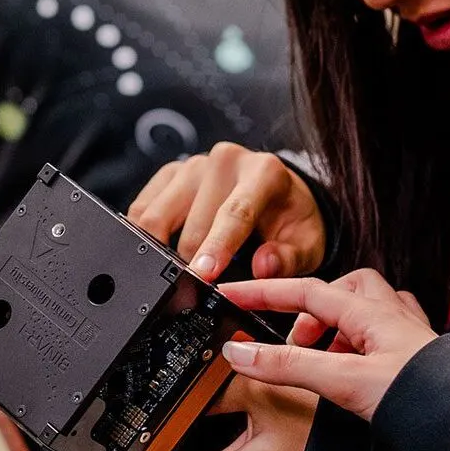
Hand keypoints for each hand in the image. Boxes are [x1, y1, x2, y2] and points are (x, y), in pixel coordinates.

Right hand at [127, 143, 324, 280]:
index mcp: (264, 172)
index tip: (202, 274)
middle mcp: (226, 161)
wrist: (280, 194)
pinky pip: (142, 208)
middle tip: (195, 289)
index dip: (216, 247)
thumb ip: (288, 258)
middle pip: (194, 223)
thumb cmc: (290, 219)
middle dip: (192, 262)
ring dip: (162, 249)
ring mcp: (193, 165)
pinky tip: (158, 249)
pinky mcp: (170, 173)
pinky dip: (144, 235)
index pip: (235, 212)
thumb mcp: (306, 244)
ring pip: (158, 216)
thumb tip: (264, 266)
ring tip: (175, 272)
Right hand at [218, 269, 438, 420]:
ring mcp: (411, 339)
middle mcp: (394, 318)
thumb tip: (241, 353)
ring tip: (322, 360)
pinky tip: (357, 371)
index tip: (231, 295)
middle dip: (310, 309)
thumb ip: (290, 367)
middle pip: (342, 290)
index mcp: (372, 313)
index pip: (304, 290)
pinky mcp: (420, 363)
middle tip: (293, 342)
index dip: (263, 292)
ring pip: (367, 311)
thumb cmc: (422, 402)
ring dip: (338, 327)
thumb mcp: (345, 381)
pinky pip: (387, 336)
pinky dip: (362, 345)